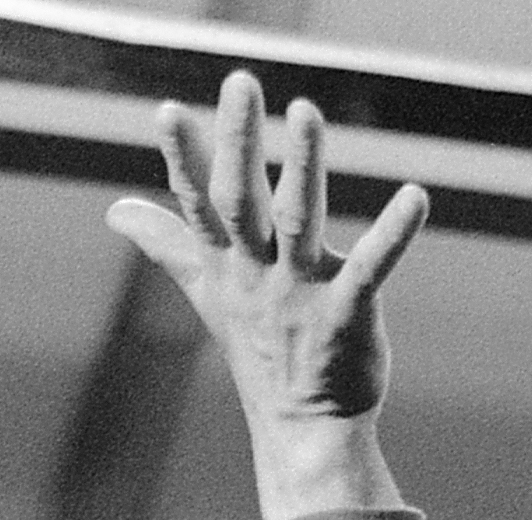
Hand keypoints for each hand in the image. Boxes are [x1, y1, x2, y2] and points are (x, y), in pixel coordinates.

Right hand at [107, 71, 426, 428]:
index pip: (197, 203)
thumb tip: (115, 211)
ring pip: (297, 220)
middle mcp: (257, 272)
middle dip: (237, 142)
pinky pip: (371, 269)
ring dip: (303, 165)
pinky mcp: (346, 313)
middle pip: (240, 200)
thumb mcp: (208, 289)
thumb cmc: (259, 347)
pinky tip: (416, 196)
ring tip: (306, 111)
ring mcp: (300, 292)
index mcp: (226, 262)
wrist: (303, 426)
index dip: (181, 158)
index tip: (166, 110)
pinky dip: (393, 233)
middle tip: (240, 81)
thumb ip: (169, 241)